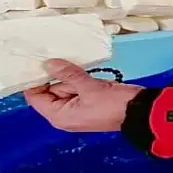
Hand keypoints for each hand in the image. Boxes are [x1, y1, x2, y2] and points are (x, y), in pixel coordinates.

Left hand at [25, 59, 142, 131]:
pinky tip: (83, 67)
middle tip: (59, 56)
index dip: (33, 80)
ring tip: (76, 62)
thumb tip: (48, 63)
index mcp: (59, 115)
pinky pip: (77, 86)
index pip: (35, 97)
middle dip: (56, 75)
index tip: (34, 60)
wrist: (139, 111)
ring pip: (65, 85)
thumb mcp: (89, 87)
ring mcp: (77, 106)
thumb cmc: (112, 104)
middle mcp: (64, 113)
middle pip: (50, 89)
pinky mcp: (88, 100)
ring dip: (71, 74)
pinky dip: (79, 77)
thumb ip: (67, 74)